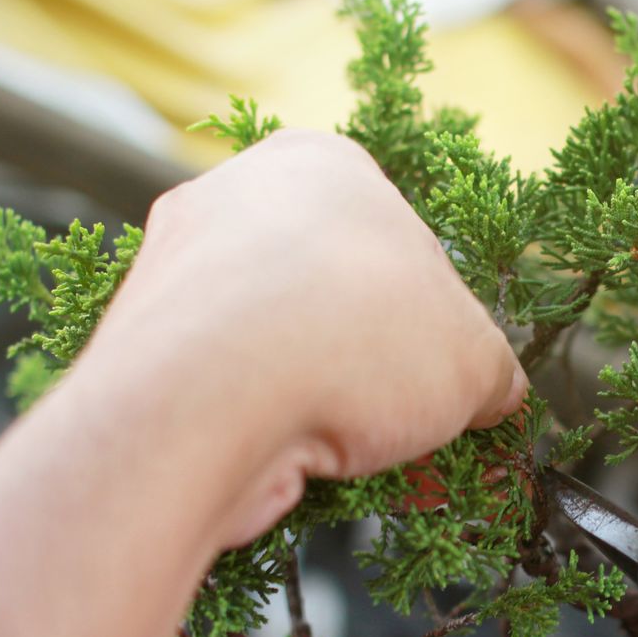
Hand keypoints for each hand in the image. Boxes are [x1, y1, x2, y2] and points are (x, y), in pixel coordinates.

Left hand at [77, 127, 526, 547]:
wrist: (204, 404)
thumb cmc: (349, 344)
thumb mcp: (474, 362)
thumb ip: (493, 375)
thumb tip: (496, 395)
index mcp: (322, 165)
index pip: (406, 250)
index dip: (440, 331)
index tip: (451, 384)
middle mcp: (238, 199)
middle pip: (339, 304)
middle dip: (382, 379)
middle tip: (415, 431)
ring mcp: (178, 273)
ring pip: (283, 354)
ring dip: (331, 412)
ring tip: (367, 465)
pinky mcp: (141, 349)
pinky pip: (231, 393)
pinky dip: (269, 432)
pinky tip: (301, 471)